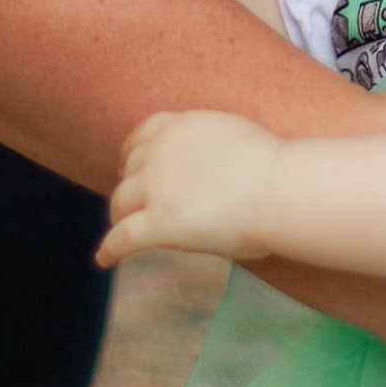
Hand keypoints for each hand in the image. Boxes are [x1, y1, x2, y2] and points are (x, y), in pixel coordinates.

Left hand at [98, 110, 282, 266]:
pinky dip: (110, 249)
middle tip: (131, 203)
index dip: (133, 152)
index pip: (144, 134)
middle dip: (130, 184)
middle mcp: (161, 151)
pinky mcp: (159, 222)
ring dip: (119, 216)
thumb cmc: (276, 169)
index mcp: (180, 126)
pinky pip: (123, 237)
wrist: (283, 189)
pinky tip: (103, 260)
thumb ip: (207, 146)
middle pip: (130, 168)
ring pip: (120, 202)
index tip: (130, 164)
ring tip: (119, 231)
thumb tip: (207, 165)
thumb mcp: (233, 138)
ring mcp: (157, 186)